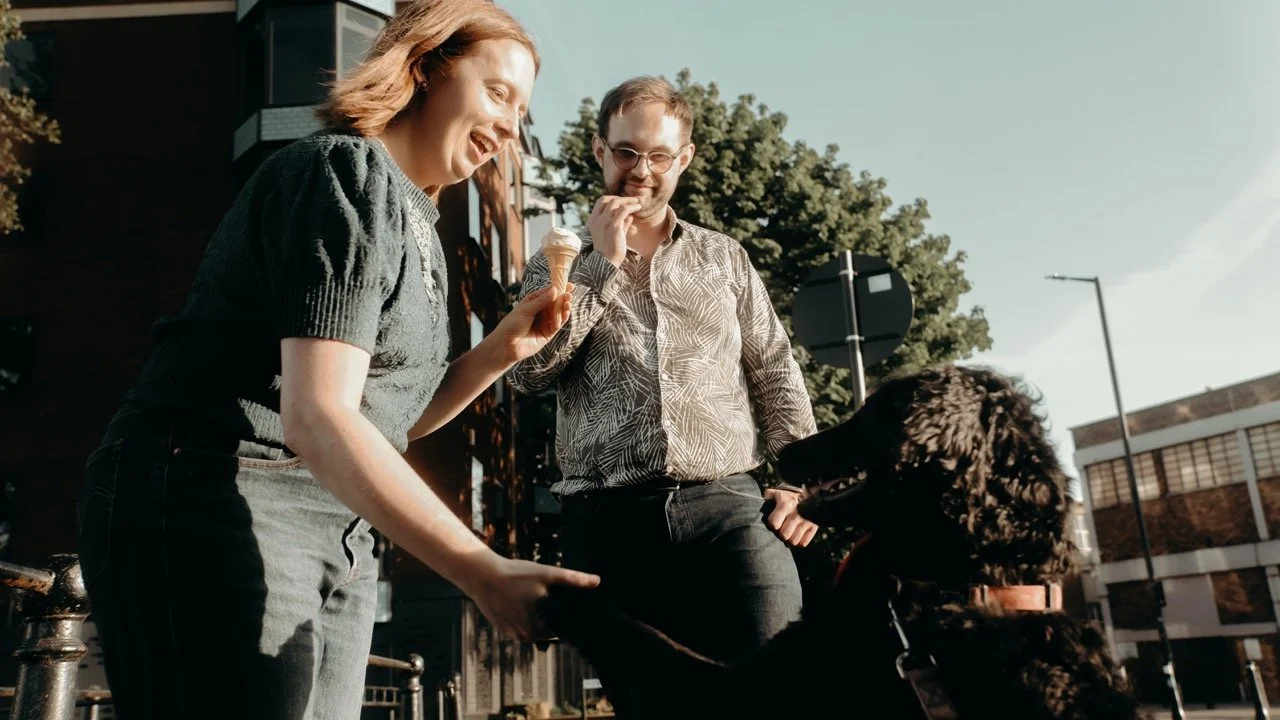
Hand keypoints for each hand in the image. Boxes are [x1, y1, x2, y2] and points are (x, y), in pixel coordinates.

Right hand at [467, 557, 600, 641]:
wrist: (482, 577)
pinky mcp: (505, 631)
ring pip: (536, 630)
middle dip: (553, 618)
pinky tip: (523, 605)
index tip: (570, 607)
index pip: (564, 629)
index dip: (569, 618)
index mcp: (541, 626)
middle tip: (548, 599)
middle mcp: (528, 635)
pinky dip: (526, 620)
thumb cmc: (516, 574)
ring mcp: (515, 634)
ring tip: (536, 600)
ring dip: (540, 620)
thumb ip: (573, 579)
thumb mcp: (546, 574)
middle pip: (549, 630)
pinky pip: (522, 629)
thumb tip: (598, 582)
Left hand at [491, 284, 573, 364]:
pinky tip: (565, 313)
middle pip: (556, 302)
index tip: (570, 284)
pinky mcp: (548, 333)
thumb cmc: (511, 324)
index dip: (559, 287)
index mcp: (534, 301)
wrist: (506, 345)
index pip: (549, 292)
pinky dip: (562, 319)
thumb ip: (541, 301)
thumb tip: (555, 290)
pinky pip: (558, 324)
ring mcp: (545, 321)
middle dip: (564, 298)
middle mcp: (541, 310)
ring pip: (559, 313)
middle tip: (569, 295)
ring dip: (565, 308)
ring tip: (568, 303)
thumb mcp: (526, 309)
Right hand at [587, 195, 640, 266]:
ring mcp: (604, 222)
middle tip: (632, 199)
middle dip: (621, 197)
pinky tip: (638, 208)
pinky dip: (632, 206)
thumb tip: (630, 216)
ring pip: (616, 203)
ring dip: (628, 200)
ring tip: (637, 202)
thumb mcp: (614, 235)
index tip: (622, 200)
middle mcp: (597, 220)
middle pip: (607, 200)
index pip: (600, 202)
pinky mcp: (614, 226)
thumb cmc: (610, 252)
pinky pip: (623, 210)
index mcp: (593, 222)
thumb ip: (621, 225)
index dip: (611, 198)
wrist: (607, 263)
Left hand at [763, 488, 818, 547]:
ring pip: (793, 541)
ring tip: (789, 532)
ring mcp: (806, 521)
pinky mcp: (814, 527)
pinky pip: (803, 543)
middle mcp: (796, 514)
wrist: (808, 495)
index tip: (774, 522)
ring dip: (789, 538)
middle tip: (781, 529)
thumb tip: (762, 499)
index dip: (772, 524)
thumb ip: (767, 495)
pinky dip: (799, 541)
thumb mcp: (777, 493)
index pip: (774, 523)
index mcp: (786, 505)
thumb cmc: (788, 498)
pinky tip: (796, 534)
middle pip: (784, 535)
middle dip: (780, 533)